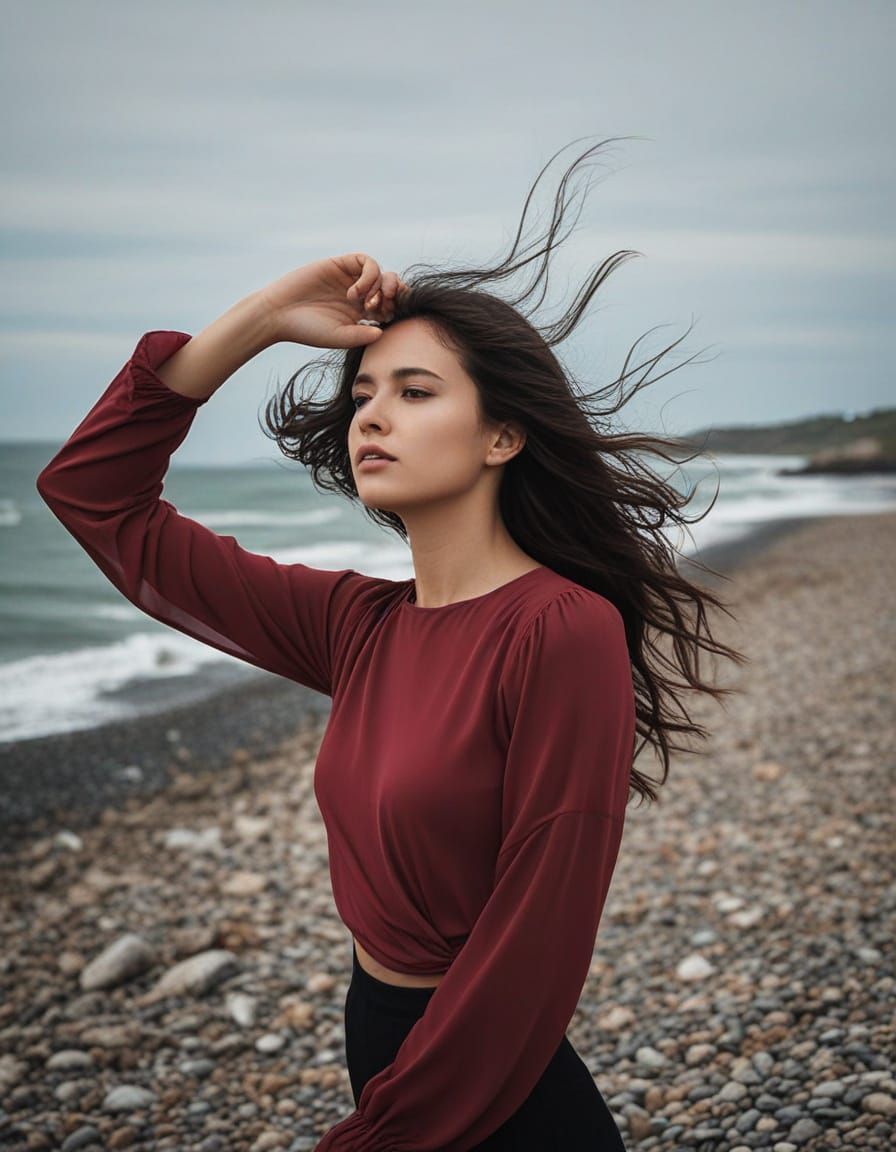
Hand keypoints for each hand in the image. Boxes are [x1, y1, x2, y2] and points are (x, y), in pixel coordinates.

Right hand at [259, 253, 408, 348]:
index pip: (391, 305)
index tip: (388, 319)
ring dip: (381, 287)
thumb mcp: (340, 337)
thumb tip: (384, 332)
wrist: (279, 313)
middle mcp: (360, 294)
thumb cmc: (308, 330)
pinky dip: (369, 276)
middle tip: (384, 308)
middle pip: (391, 286)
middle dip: (395, 295)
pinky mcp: (340, 264)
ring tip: (365, 303)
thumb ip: (362, 335)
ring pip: (382, 273)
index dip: (397, 308)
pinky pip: (366, 262)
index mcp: (362, 313)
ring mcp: (351, 278)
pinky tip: (355, 293)